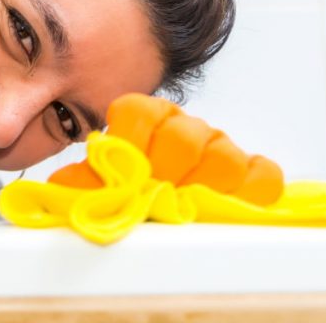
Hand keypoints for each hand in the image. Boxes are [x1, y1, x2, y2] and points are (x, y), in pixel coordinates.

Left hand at [49, 93, 282, 204]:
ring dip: (202, 187)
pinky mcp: (252, 173)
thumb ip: (83, 184)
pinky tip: (224, 206)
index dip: (132, 143)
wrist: (163, 214)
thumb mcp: (98, 189)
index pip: (137, 111)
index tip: (128, 170)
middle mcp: (183, 126)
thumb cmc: (128, 199)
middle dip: (166, 173)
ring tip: (184, 204)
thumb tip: (62, 189)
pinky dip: (247, 194)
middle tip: (156, 196)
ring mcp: (220, 146)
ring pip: (223, 156)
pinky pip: (263, 176)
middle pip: (183, 137)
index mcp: (143, 120)